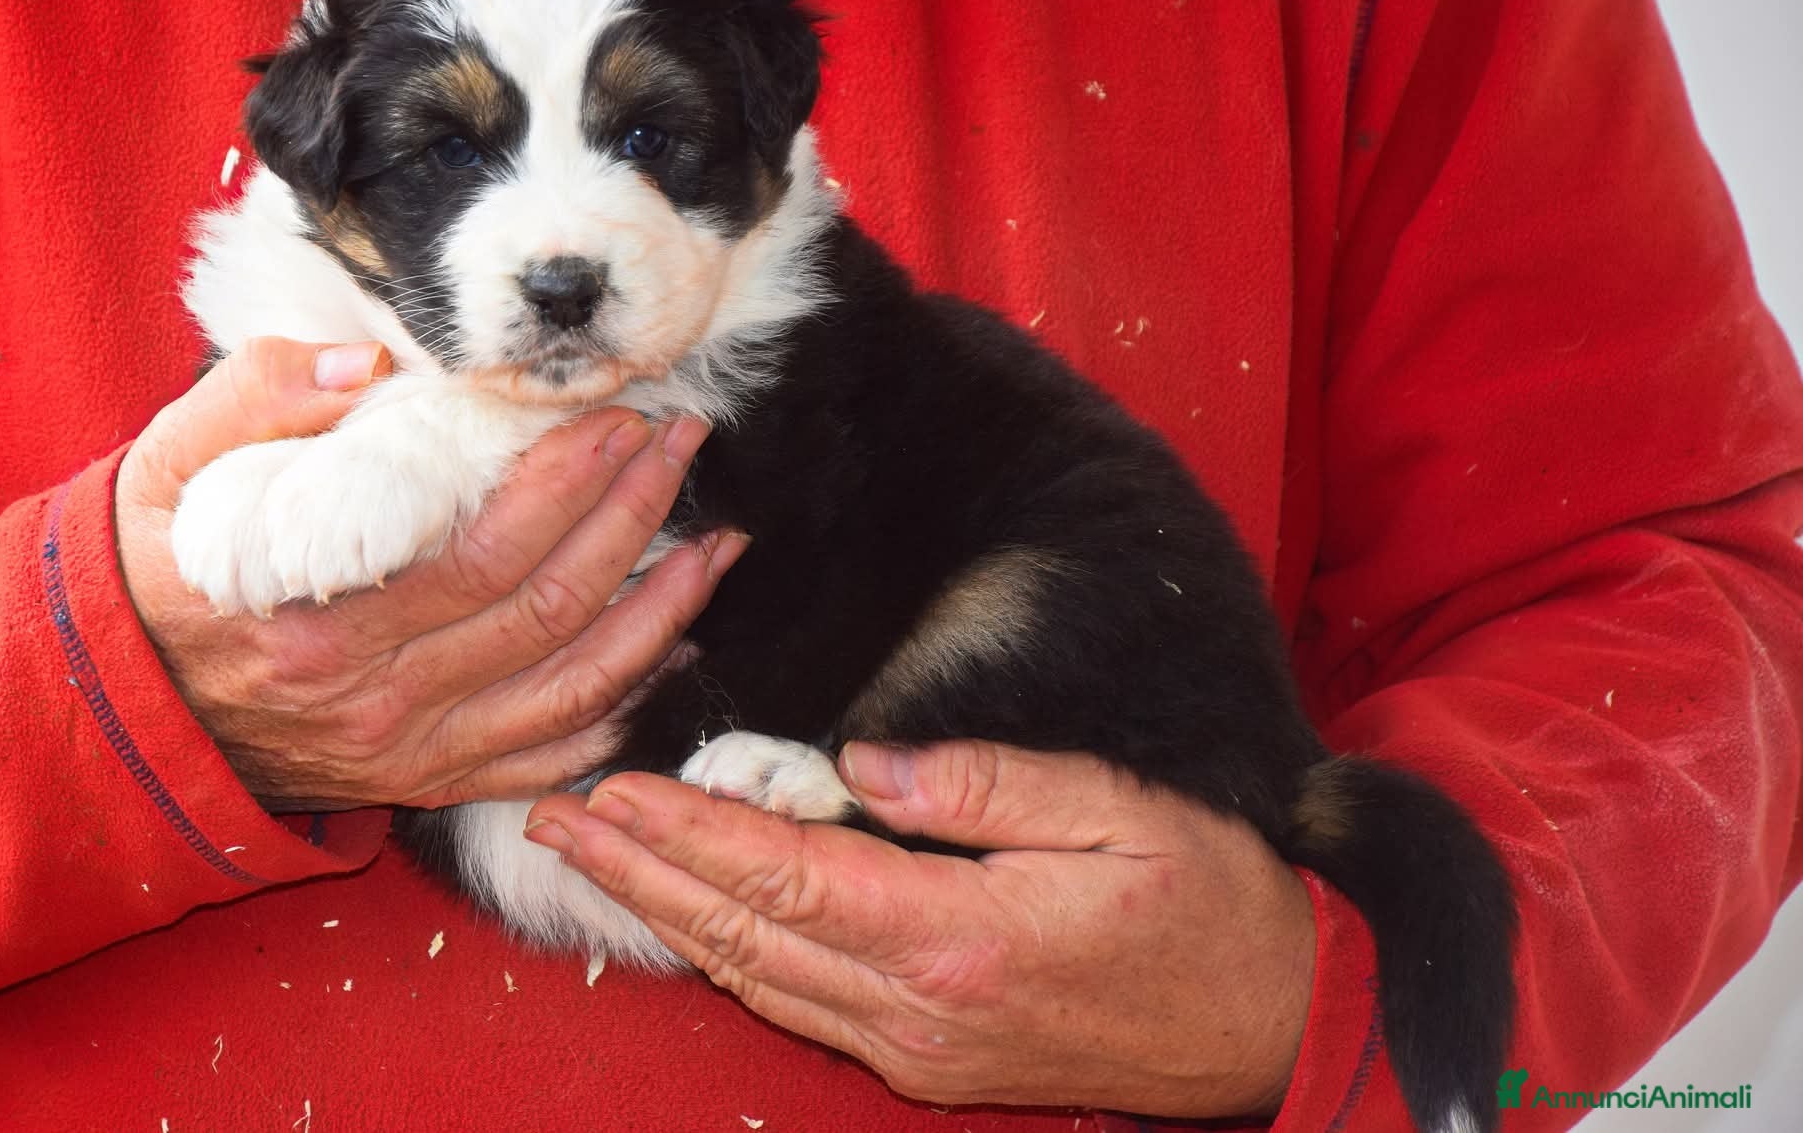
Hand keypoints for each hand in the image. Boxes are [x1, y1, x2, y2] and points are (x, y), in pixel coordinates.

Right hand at [113, 337, 744, 810]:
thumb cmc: (153, 568)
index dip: (570, 485)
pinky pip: (546, 757)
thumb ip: (260, 398)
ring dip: (661, 616)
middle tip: (681, 444)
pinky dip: (621, 708)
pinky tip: (671, 648)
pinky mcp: (423, 781)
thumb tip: (373, 368)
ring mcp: (408, 753)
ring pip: (571, 691)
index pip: (485, 552)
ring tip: (716, 543)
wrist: (109, 702)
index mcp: (319, 620)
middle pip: (548, 611)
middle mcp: (377, 702)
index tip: (620, 418)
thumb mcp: (167, 466)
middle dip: (634, 519)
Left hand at [526, 739, 1314, 1116]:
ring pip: (759, 980)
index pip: (785, 877)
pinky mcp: (929, 1061)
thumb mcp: (1116, 814)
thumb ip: (984, 781)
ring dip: (667, 918)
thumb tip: (863, 759)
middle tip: (552, 818)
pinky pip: (802, 1006)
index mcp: (958, 940)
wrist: (1270, 1022)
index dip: (686, 833)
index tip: (609, 788)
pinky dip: (731, 956)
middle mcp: (918, 1010)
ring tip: (594, 861)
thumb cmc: (1205, 902)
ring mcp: (918, 1049)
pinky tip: (692, 921)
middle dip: (640, 875)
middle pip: (745, 936)